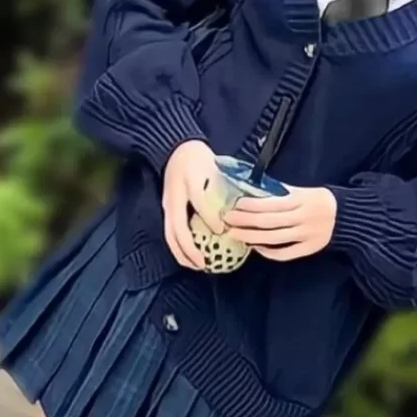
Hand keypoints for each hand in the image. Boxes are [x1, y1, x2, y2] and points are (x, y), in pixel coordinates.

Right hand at [162, 140, 225, 269]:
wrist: (176, 149)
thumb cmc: (201, 159)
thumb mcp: (218, 167)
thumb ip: (231, 185)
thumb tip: (251, 206)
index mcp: (191, 180)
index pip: (200, 203)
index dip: (211, 218)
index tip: (222, 230)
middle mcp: (176, 195)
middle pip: (178, 227)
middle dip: (190, 248)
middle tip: (205, 263)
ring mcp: (168, 204)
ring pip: (170, 234)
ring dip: (182, 253)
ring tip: (196, 266)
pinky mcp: (165, 209)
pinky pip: (169, 232)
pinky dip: (178, 248)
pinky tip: (189, 257)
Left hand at [223, 185, 336, 261]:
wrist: (347, 217)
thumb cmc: (321, 200)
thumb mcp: (303, 191)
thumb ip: (281, 191)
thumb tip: (254, 189)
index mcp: (301, 200)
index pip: (272, 204)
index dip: (252, 206)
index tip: (236, 205)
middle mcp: (303, 218)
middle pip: (270, 222)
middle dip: (246, 221)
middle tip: (228, 221)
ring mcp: (307, 236)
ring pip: (275, 239)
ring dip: (252, 237)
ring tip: (236, 235)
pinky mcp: (310, 249)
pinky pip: (286, 253)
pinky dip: (270, 251)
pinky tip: (256, 247)